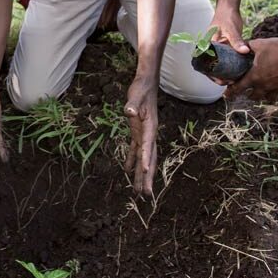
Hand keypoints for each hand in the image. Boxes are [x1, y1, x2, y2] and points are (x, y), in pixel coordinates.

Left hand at [123, 78, 158, 195]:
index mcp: (149, 126)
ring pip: (143, 158)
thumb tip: (130, 112)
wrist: (146, 83)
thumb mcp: (136, 95)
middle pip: (149, 158)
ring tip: (137, 191)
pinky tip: (127, 171)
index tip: (145, 170)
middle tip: (146, 194)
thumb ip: (133, 105)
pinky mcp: (138, 132)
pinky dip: (132, 160)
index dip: (146, 157)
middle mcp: (149, 134)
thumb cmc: (141, 89)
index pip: (147, 144)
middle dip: (147, 176)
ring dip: (140, 173)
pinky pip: (136, 150)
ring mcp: (144, 134)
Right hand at [207, 7, 249, 85]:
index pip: (204, 63)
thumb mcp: (231, 30)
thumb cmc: (226, 17)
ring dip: (224, 72)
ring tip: (233, 80)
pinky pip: (226, 60)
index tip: (219, 80)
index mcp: (206, 45)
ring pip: (218, 64)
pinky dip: (230, 66)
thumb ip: (237, 41)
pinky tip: (237, 72)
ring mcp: (217, 49)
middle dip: (218, 76)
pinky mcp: (224, 49)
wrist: (229, 9)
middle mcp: (210, 49)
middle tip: (228, 82)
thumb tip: (244, 51)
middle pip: (211, 66)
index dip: (210, 74)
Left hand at [224, 36, 277, 101]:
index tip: (227, 95)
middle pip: (254, 96)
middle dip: (249, 95)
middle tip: (247, 92)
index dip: (231, 92)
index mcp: (255, 76)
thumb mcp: (258, 44)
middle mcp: (266, 85)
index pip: (239, 88)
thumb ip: (248, 46)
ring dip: (263, 95)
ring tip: (262, 90)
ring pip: (268, 97)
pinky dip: (277, 90)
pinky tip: (277, 84)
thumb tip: (241, 45)